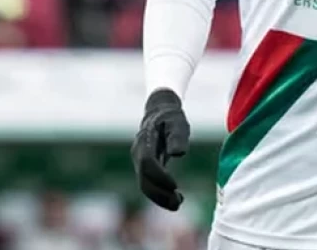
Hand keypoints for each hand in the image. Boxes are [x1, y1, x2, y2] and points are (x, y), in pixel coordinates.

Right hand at [131, 88, 190, 210]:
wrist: (159, 112)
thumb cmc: (171, 117)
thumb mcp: (178, 122)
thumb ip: (178, 136)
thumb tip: (177, 154)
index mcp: (145, 141)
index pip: (147, 163)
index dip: (159, 176)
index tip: (175, 186)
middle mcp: (138, 153)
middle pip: (143, 180)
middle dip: (159, 194)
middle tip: (178, 203)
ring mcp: (139, 162)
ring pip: (144, 186)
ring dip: (160, 198)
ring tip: (178, 204)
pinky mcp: (144, 168)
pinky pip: (148, 185)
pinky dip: (160, 195)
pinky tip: (176, 199)